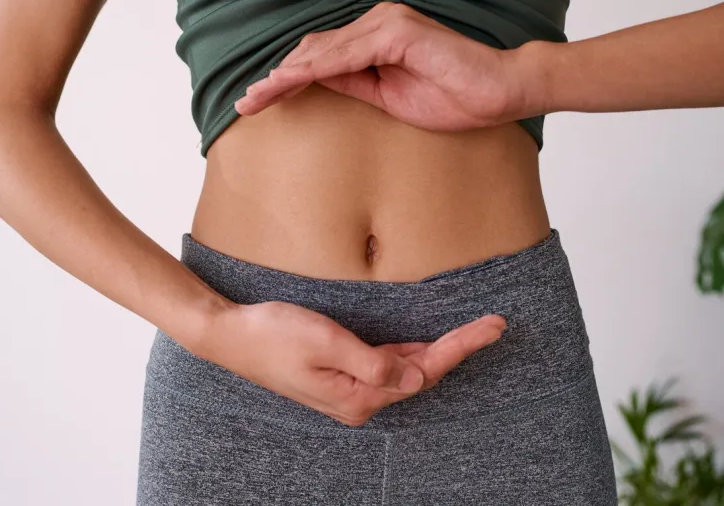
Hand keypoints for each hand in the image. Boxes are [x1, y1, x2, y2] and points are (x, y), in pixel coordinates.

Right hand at [194, 299, 505, 426]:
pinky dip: (412, 352)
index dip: (461, 347)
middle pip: (421, 374)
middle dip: (458, 348)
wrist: (231, 335)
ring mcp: (349, 389)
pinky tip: (428, 343)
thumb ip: (375, 362)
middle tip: (492, 324)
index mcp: (358, 396)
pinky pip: (387, 366)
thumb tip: (417, 377)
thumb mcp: (326, 342)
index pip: (424, 371)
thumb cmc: (273, 335)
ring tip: (473, 331)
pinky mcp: (341, 375)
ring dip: (438, 351)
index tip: (491, 326)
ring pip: (406, 370)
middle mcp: (359, 399)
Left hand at [234, 1, 543, 131]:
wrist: (497, 93)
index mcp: (377, 38)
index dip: (289, 79)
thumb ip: (355, 84)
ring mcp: (387, 24)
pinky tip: (289, 84)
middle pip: (314, 49)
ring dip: (286, 75)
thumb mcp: (389, 97)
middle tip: (246, 102)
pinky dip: (315, 69)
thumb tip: (317, 83)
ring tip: (257, 97)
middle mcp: (378, 23)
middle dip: (277, 78)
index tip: (261, 102)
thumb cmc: (452, 97)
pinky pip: (347, 54)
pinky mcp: (398, 32)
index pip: (322, 57)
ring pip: (323, 51)